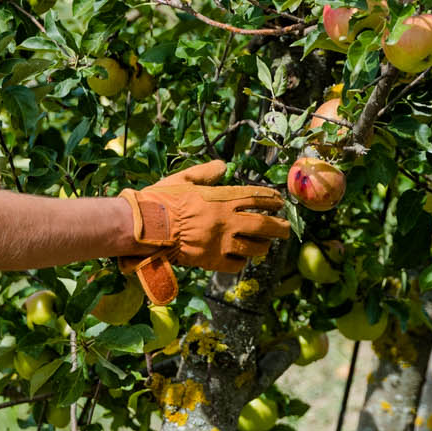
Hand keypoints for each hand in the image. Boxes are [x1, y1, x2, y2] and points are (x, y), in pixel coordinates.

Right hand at [121, 161, 292, 292]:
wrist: (145, 227)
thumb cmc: (162, 200)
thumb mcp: (184, 178)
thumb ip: (206, 172)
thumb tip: (223, 166)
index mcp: (221, 198)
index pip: (256, 197)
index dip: (272, 199)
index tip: (280, 202)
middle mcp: (226, 220)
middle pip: (263, 225)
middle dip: (279, 227)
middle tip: (286, 228)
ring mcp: (220, 242)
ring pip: (254, 248)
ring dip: (263, 247)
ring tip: (267, 246)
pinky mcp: (211, 260)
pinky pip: (235, 264)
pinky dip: (241, 262)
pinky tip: (242, 259)